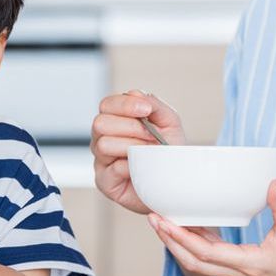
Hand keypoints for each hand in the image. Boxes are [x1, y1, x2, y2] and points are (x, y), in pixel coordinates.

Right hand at [90, 90, 186, 213]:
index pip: (107, 104)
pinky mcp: (105, 181)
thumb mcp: (169, 123)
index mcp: (115, 121)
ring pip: (103, 144)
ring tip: (150, 153)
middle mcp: (103, 138)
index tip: (146, 110)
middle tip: (152, 135)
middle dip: (130, 127)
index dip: (124, 104)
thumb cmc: (168, 151)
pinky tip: (142, 168)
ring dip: (132, 146)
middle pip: (100, 123)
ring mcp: (102, 160)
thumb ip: (154, 105)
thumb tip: (135, 94)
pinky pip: (112, 169)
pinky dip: (131, 166)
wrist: (175, 182)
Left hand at [148, 180, 275, 275]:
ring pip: (202, 263)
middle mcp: (242, 275)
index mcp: (251, 266)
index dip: (182, 238)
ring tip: (164, 222)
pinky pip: (214, 260)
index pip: (207, 254)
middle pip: (195, 262)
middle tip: (153, 219)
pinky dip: (199, 245)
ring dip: (181, 244)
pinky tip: (193, 228)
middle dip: (171, 241)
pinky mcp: (245, 272)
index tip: (164, 222)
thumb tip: (271, 183)